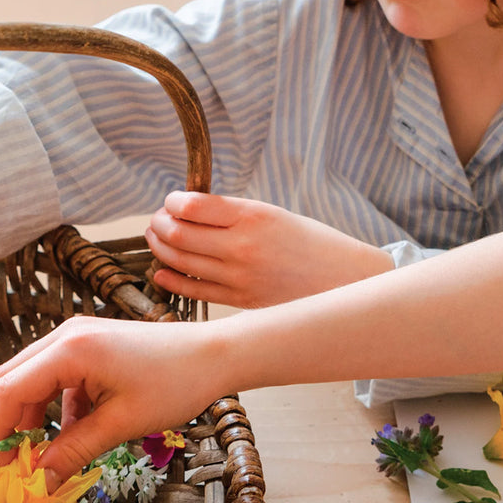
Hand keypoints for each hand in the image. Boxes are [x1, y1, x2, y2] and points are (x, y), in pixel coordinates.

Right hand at [0, 316, 226, 483]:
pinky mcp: (91, 344)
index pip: (10, 389)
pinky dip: (55, 406)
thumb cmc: (174, 385)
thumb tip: (39, 482)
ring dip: (31, 416)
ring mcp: (77, 336)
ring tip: (38, 455)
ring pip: (33, 378)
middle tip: (9, 464)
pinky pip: (57, 376)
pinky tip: (71, 434)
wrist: (215, 355)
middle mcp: (66, 336)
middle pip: (13, 380)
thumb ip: (74, 451)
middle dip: (6, 423)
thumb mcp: (121, 424)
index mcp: (70, 350)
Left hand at [145, 192, 393, 307]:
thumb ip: (232, 213)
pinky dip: (170, 278)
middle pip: (177, 233)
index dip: (172, 202)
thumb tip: (188, 210)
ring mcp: (240, 277)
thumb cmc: (312, 243)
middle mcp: (242, 246)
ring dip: (160, 248)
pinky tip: (163, 271)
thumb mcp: (274, 214)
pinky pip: (193, 289)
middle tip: (157, 221)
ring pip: (180, 261)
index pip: (191, 205)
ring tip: (158, 241)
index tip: (171, 201)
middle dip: (158, 224)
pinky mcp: (240, 300)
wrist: (345, 280)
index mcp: (253, 216)